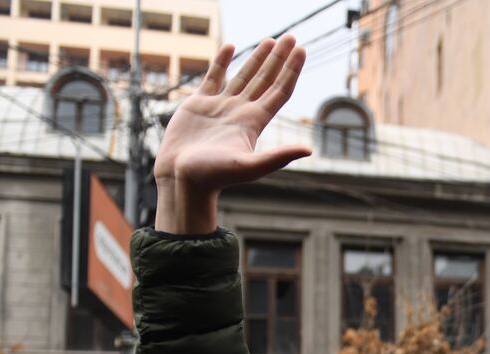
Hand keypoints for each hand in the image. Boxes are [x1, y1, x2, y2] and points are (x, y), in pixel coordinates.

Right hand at [154, 36, 311, 233]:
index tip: (301, 50)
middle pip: (266, 80)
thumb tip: (309, 149)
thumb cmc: (213, 176)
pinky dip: (222, 61)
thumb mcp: (249, 166)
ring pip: (243, 76)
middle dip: (279, 59)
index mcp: (254, 122)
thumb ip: (278, 157)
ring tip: (270, 40)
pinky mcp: (198, 105)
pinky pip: (214, 77)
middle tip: (292, 37)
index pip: (279, 91)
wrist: (180, 179)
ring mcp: (220, 107)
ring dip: (257, 58)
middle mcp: (240, 112)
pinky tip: (230, 46)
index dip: (291, 71)